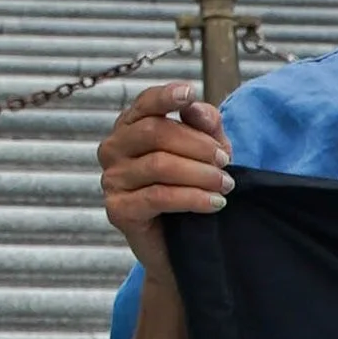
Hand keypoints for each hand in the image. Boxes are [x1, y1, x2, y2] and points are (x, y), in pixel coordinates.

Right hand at [99, 84, 231, 283]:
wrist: (181, 245)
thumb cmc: (190, 189)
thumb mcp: (207, 151)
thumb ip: (205, 124)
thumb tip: (195, 107)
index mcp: (130, 127)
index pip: (144, 103)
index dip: (166, 96)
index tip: (190, 93)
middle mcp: (113, 149)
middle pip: (154, 132)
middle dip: (198, 145)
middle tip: (226, 162)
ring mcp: (111, 180)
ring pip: (158, 165)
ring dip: (200, 174)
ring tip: (226, 185)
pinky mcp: (118, 210)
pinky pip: (158, 197)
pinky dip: (192, 198)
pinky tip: (215, 203)